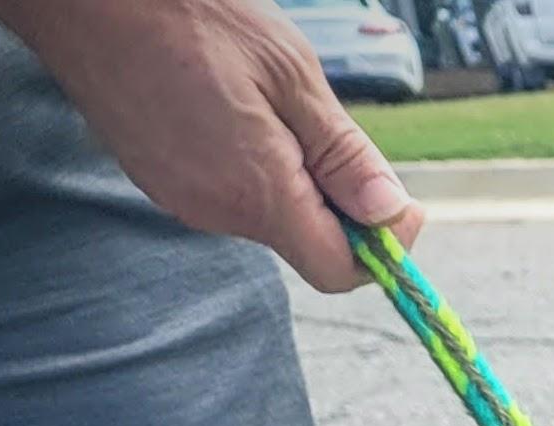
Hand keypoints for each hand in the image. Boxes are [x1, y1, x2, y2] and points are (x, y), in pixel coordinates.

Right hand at [0, 0, 421, 293]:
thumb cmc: (188, 12)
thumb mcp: (290, 74)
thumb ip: (343, 155)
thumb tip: (392, 217)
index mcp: (255, 193)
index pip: (337, 271)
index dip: (380, 249)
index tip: (397, 204)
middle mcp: (213, 212)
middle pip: (305, 242)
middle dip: (338, 202)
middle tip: (328, 128)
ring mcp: (178, 196)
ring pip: (266, 213)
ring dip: (293, 176)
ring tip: (270, 102)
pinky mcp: (156, 176)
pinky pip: (226, 189)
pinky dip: (251, 164)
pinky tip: (233, 103)